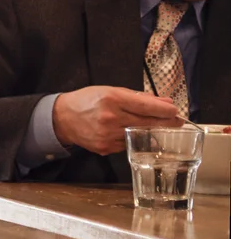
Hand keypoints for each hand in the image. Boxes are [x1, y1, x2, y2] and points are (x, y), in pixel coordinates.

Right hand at [51, 86, 185, 154]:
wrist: (62, 118)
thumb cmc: (88, 100)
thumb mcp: (112, 91)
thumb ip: (139, 97)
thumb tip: (165, 102)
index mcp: (112, 99)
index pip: (147, 107)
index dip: (166, 110)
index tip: (176, 112)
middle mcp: (111, 118)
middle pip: (147, 123)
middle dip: (165, 122)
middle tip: (177, 121)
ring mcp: (108, 135)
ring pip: (139, 136)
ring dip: (150, 131)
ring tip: (155, 126)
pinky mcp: (105, 148)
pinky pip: (127, 143)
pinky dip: (132, 138)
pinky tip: (129, 133)